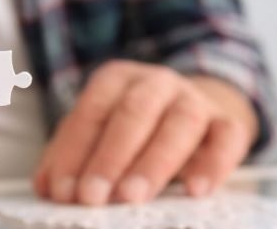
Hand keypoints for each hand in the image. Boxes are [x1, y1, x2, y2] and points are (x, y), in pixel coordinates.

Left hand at [34, 60, 257, 204]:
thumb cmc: (134, 130)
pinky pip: (228, 136)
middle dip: (111, 156)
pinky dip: (215, 163)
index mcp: (118, 79)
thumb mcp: (98, 134)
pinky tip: (196, 191)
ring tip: (133, 197)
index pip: (93, 111)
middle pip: (135, 111)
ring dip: (155, 161)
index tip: (64, 190)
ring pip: (182, 121)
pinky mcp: (227, 122)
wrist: (191, 113)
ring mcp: (196, 99)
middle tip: (93, 197)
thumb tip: (48, 188)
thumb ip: (72, 156)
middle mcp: (158, 82)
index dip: (75, 152)